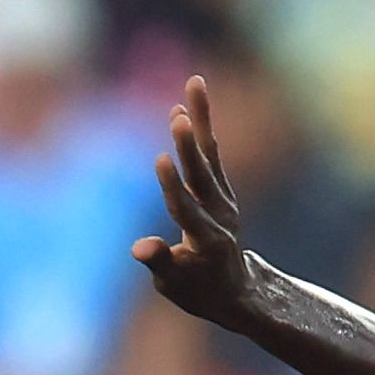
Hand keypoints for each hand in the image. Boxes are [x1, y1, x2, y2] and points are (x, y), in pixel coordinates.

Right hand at [130, 74, 258, 327]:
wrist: (235, 290)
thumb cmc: (197, 291)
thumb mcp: (173, 286)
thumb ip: (159, 263)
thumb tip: (139, 247)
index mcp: (207, 241)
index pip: (185, 209)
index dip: (172, 186)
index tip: (159, 158)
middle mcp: (220, 215)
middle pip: (202, 175)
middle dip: (188, 146)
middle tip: (178, 116)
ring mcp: (224, 199)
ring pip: (210, 154)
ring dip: (201, 119)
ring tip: (194, 83)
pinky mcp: (222, 189)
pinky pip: (210, 154)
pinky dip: (202, 128)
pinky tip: (187, 104)